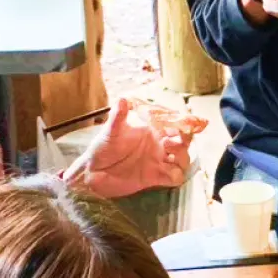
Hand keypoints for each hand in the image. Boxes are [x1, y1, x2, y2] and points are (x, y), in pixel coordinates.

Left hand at [66, 96, 189, 197]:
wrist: (93, 174)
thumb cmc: (101, 149)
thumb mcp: (110, 132)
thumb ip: (118, 117)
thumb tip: (122, 99)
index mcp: (150, 132)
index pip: (174, 125)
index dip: (183, 124)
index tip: (183, 125)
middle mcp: (157, 146)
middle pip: (183, 142)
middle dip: (184, 141)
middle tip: (172, 142)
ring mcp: (158, 162)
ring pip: (183, 160)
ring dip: (182, 158)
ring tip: (168, 156)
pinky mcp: (155, 178)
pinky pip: (175, 177)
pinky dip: (175, 176)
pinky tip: (166, 173)